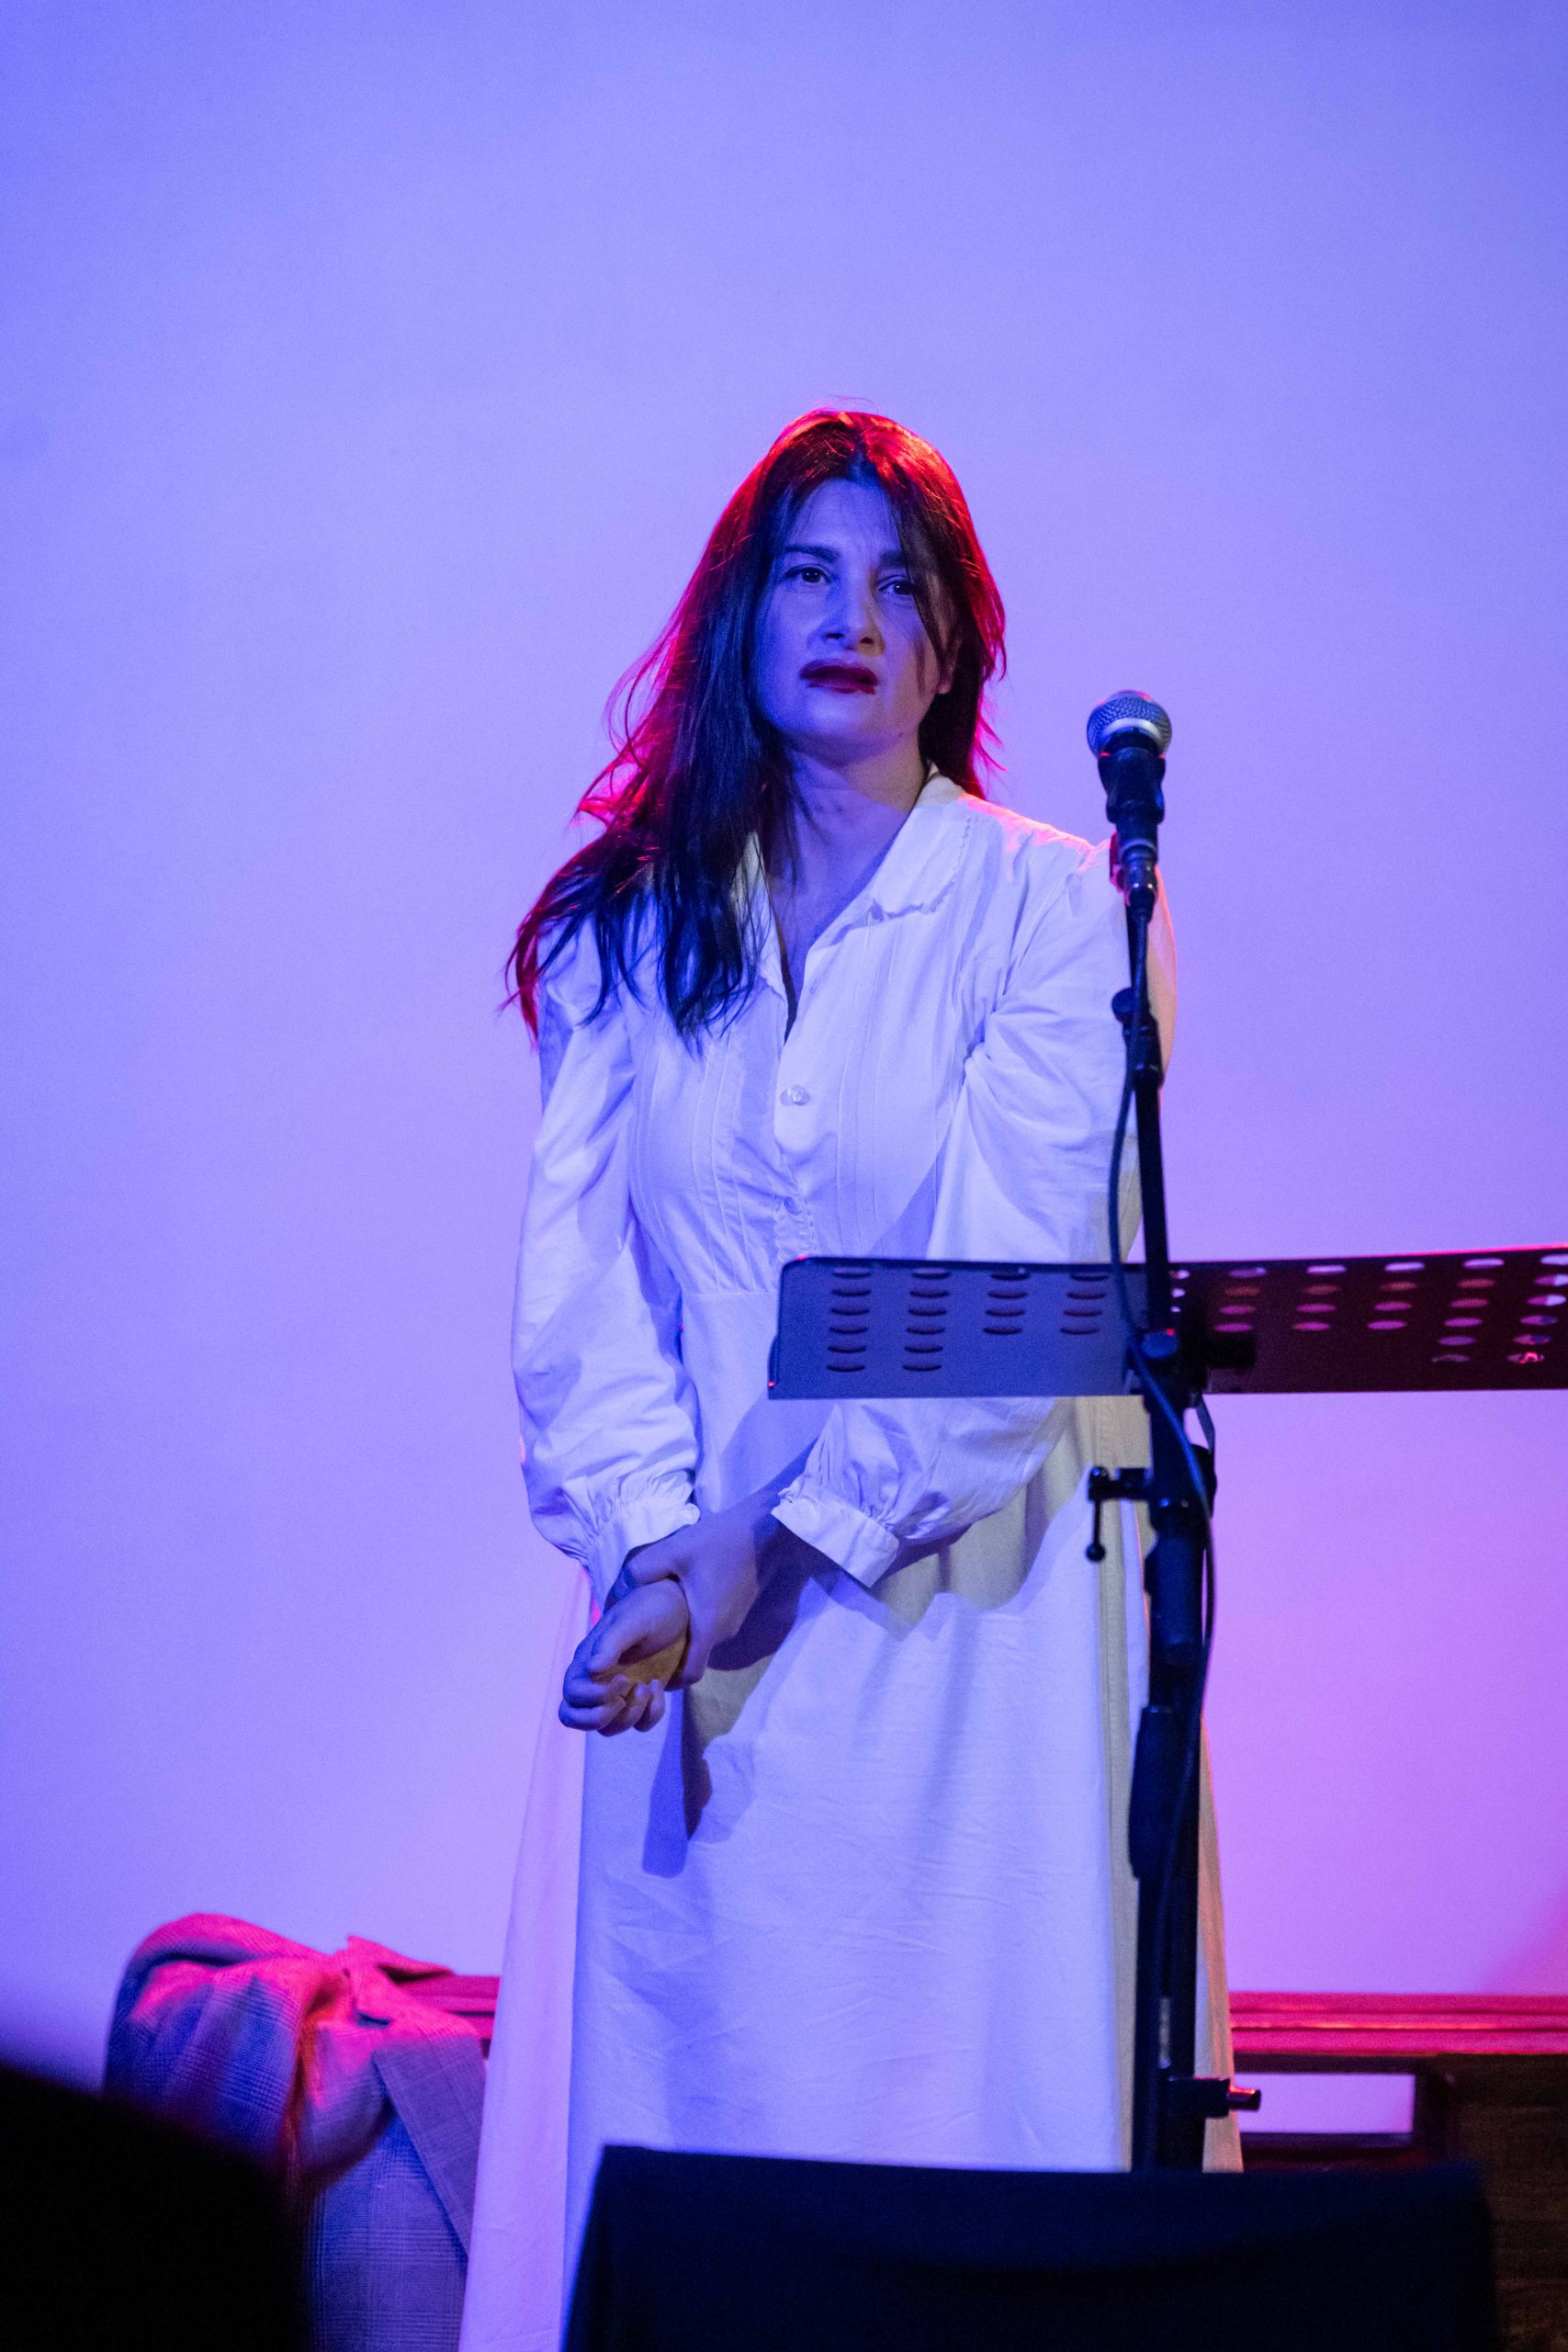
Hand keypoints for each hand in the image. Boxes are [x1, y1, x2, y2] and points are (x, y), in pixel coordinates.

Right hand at [558, 1579, 690, 1735]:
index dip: (591, 1698)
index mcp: (589, 1659)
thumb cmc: (653, 1608)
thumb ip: (611, 1643)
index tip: (622, 1680)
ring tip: (647, 1687)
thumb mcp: (633, 1621)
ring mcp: (621, 1691)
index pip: (571, 1695)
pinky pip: (639, 1724)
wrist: (685, 1607)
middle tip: (622, 1699)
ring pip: (607, 1728)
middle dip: (599, 1717)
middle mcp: (599, 1679)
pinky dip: (650, 1714)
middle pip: (575, 1718)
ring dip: (629, 1716)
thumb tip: (591, 1668)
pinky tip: (658, 1686)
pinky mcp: (643, 1697)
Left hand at [610, 1489, 807, 1685]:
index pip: (689, 1675)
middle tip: (641, 1643)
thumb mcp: (673, 1551)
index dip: (668, 1681)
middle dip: (669, 1653)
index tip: (646, 1673)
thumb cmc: (720, 1543)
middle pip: (693, 1656)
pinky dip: (696, 1620)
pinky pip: (713, 1624)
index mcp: (707, 1627)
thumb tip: (620, 1589)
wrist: (765, 1528)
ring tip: (657, 1619)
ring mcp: (735, 1620)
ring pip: (703, 1638)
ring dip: (683, 1634)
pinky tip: (681, 1600)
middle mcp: (724, 1632)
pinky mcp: (740, 1606)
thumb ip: (642, 1571)